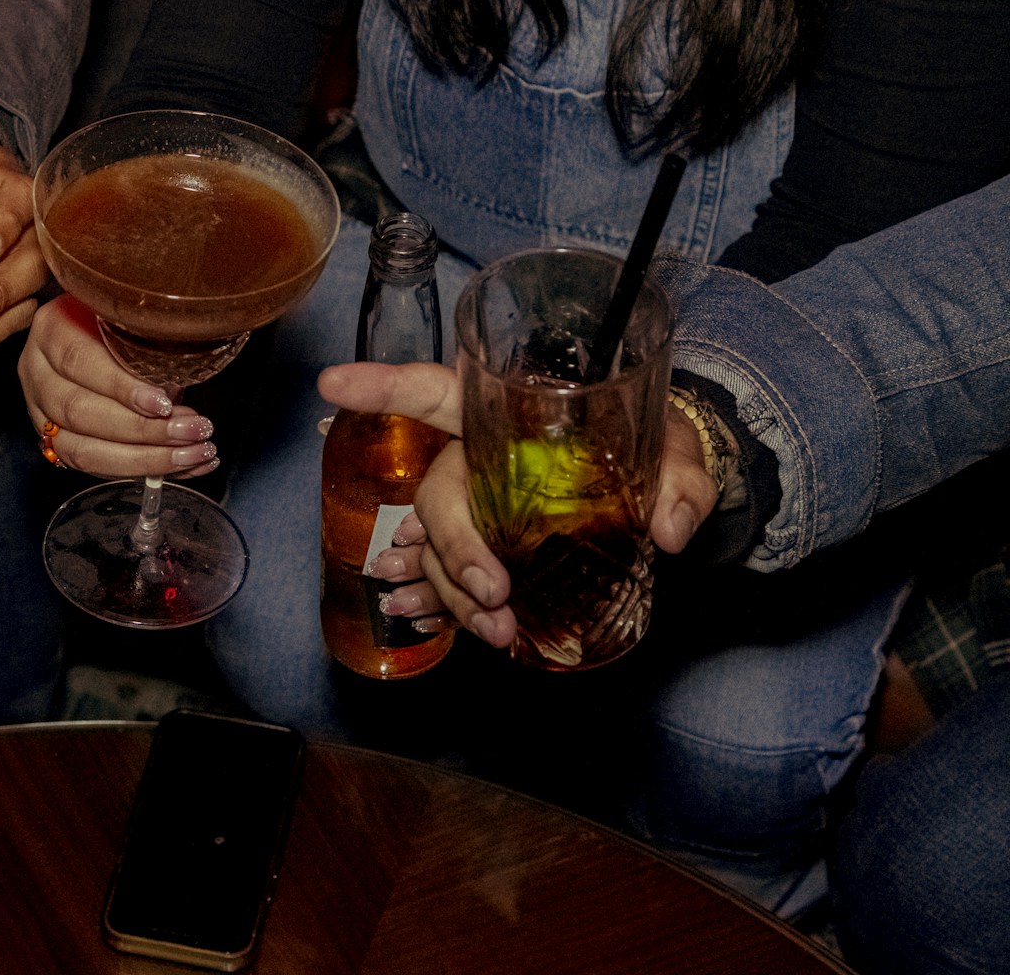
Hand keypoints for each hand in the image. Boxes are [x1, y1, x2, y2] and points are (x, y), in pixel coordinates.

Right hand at [17, 295, 217, 477]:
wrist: (89, 332)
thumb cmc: (117, 322)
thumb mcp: (128, 316)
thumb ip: (145, 343)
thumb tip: (177, 386)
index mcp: (51, 329)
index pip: (79, 361)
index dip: (120, 387)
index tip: (163, 404)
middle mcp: (37, 372)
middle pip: (78, 411)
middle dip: (141, 430)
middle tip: (192, 432)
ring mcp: (41, 411)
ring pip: (82, 449)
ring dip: (145, 459)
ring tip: (193, 455)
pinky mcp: (55, 441)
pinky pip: (94, 466)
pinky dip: (144, 470)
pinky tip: (183, 468)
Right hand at [317, 360, 716, 647]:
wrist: (660, 492)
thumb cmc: (657, 449)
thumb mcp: (678, 453)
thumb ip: (680, 481)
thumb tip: (670, 527)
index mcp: (508, 412)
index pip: (437, 390)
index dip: (384, 386)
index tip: (332, 383)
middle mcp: (479, 455)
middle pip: (439, 493)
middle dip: (454, 545)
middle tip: (495, 590)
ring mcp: (478, 504)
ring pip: (437, 545)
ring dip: (453, 590)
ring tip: (497, 629)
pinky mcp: (488, 546)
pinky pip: (448, 574)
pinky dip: (445, 602)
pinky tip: (447, 624)